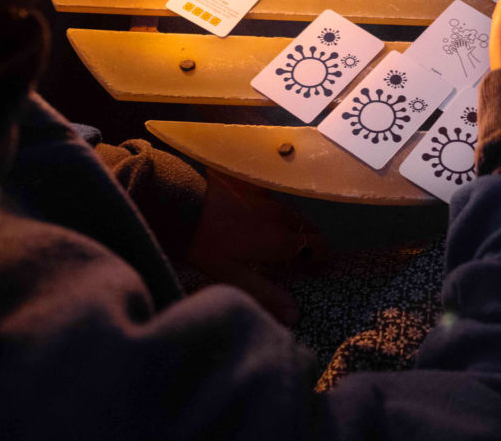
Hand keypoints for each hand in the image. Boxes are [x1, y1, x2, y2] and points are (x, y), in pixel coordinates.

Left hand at [186, 171, 325, 325]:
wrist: (178, 198)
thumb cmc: (202, 241)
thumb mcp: (230, 274)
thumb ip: (264, 293)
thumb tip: (295, 315)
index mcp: (279, 241)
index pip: (316, 247)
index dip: (321, 258)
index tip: (320, 268)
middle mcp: (280, 216)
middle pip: (308, 228)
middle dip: (313, 242)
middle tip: (307, 257)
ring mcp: (266, 197)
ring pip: (294, 212)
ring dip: (298, 226)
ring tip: (291, 239)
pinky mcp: (251, 184)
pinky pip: (276, 197)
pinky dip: (280, 210)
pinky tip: (268, 214)